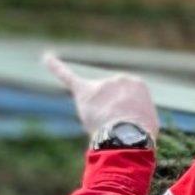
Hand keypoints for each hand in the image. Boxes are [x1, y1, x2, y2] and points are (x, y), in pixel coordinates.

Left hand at [43, 53, 157, 143]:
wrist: (127, 136)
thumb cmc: (140, 133)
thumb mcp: (147, 120)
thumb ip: (133, 112)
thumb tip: (120, 116)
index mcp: (136, 83)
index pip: (127, 101)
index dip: (127, 117)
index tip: (131, 127)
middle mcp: (118, 78)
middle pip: (111, 101)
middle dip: (113, 117)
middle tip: (120, 130)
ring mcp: (100, 85)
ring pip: (96, 105)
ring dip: (101, 119)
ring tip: (108, 128)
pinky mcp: (84, 91)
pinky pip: (67, 76)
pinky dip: (57, 67)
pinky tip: (48, 58)